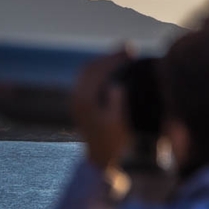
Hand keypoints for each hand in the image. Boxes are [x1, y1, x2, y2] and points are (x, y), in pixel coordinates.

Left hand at [72, 49, 131, 168]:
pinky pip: (87, 80)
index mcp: (84, 101)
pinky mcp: (79, 105)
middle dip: (110, 56)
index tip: (132, 49)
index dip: (115, 57)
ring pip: (87, 72)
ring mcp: (76, 101)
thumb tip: (116, 85)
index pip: (98, 69)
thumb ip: (117, 104)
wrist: (102, 159)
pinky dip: (100, 70)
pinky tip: (115, 70)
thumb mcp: (120, 124)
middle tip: (130, 48)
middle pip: (90, 67)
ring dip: (104, 62)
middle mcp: (76, 98)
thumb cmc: (115, 143)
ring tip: (124, 56)